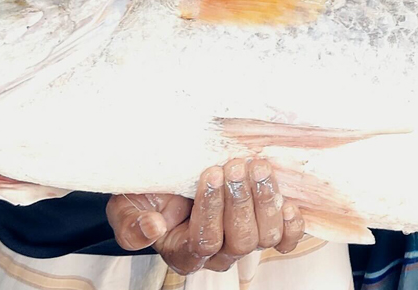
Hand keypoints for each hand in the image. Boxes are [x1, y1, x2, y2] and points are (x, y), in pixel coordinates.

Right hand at [107, 159, 304, 274]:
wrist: (171, 176)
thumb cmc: (149, 194)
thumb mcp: (126, 207)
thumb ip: (131, 225)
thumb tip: (153, 227)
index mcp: (183, 252)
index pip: (202, 242)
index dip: (210, 210)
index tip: (211, 174)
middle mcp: (217, 252)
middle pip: (238, 241)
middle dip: (239, 201)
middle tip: (234, 166)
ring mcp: (244, 241)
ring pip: (265, 237)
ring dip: (264, 200)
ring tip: (256, 167)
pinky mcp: (266, 229)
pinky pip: (286, 238)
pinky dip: (291, 222)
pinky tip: (285, 200)